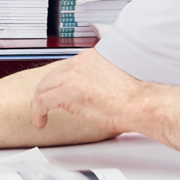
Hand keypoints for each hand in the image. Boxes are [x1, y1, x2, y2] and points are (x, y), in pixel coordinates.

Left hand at [29, 50, 145, 132]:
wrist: (140, 103)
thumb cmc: (135, 98)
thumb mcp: (114, 80)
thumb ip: (98, 82)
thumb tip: (92, 95)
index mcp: (92, 57)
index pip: (66, 67)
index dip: (59, 82)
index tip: (57, 92)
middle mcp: (80, 63)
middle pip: (51, 76)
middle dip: (45, 91)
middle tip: (44, 105)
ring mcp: (72, 76)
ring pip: (43, 87)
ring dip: (40, 102)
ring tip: (40, 115)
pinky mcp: (67, 92)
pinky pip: (42, 101)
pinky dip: (39, 112)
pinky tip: (41, 121)